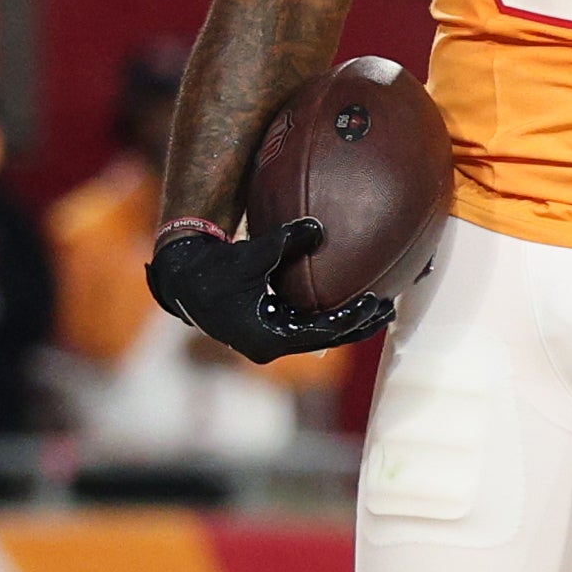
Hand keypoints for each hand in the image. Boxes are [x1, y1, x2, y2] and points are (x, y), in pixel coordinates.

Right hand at [145, 220, 391, 365]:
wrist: (182, 278)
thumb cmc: (213, 268)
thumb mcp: (251, 254)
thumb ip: (285, 241)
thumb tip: (318, 227)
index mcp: (267, 337)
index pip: (321, 333)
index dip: (350, 319)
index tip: (374, 302)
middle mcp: (271, 344)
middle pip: (326, 340)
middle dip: (358, 325)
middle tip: (389, 308)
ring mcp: (270, 338)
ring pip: (319, 334)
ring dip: (347, 322)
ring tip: (379, 306)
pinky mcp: (268, 327)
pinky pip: (307, 324)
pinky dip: (329, 313)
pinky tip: (349, 297)